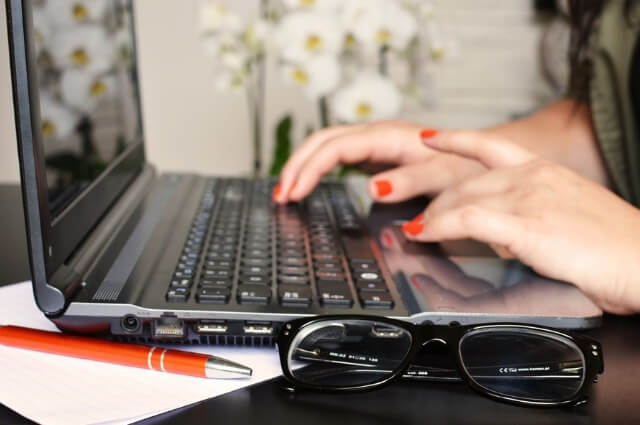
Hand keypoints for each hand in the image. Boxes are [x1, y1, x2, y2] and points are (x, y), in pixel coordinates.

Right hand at [273, 121, 484, 202]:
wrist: (482, 157)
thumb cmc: (466, 167)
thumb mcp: (444, 177)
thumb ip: (411, 180)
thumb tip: (373, 187)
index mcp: (389, 137)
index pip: (335, 148)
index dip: (310, 170)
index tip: (294, 194)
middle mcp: (378, 135)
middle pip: (322, 141)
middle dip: (296, 166)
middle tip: (280, 196)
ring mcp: (375, 143)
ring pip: (325, 145)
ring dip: (302, 166)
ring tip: (286, 191)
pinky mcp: (376, 154)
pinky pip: (336, 156)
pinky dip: (317, 169)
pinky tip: (308, 184)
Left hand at [401, 131, 639, 313]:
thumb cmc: (615, 246)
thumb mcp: (569, 214)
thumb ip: (533, 212)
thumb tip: (503, 228)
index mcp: (544, 170)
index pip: (489, 145)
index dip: (454, 139)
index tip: (430, 138)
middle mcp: (533, 176)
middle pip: (465, 181)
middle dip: (437, 201)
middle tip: (420, 217)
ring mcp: (528, 198)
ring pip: (461, 198)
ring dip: (432, 217)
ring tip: (416, 230)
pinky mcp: (525, 225)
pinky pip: (467, 220)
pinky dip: (439, 227)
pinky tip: (425, 234)